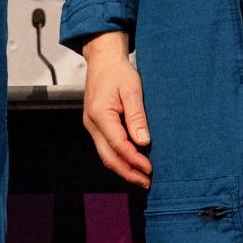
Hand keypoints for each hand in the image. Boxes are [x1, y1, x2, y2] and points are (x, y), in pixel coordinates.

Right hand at [80, 31, 151, 186]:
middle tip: (148, 182)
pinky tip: (133, 162)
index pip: (118, 145)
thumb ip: (137, 116)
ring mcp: (92, 126)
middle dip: (128, 173)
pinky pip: (106, 148)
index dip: (135, 160)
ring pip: (106, 155)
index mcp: (100, 115)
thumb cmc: (118, 71)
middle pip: (109, 157)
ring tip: (142, 177)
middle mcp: (92, 124)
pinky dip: (119, 158)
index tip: (150, 168)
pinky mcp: (96, 126)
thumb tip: (143, 142)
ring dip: (124, 168)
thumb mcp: (132, 89)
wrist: (103, 60)